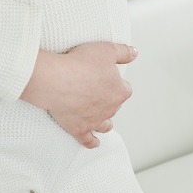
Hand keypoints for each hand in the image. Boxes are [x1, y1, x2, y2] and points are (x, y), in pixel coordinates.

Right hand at [20, 43, 135, 147]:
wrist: (58, 81)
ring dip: (106, 123)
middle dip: (110, 100)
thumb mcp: (105, 49)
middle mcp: (110, 109)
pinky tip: (94, 143)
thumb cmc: (80, 65)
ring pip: (106, 125)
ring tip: (105, 122)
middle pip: (115, 106)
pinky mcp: (79, 129)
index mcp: (119, 91)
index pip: (125, 88)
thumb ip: (122, 52)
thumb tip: (134, 53)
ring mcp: (95, 121)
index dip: (116, 82)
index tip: (108, 77)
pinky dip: (92, 142)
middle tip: (99, 90)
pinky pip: (88, 140)